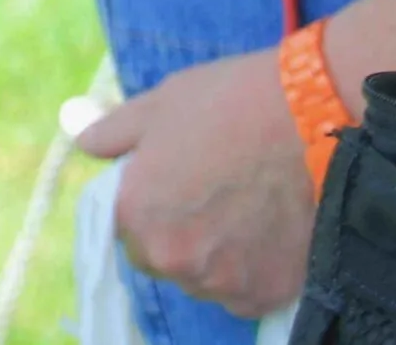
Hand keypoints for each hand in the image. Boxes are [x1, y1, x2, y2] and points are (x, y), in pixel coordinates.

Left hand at [78, 49, 314, 315]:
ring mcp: (220, 282)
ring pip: (207, 278)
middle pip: (166, 259)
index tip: (180, 183)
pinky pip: (247, 291)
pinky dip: (255, 269)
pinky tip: (272, 229)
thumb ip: (114, 132)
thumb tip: (83, 142)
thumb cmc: (230, 103)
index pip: (127, 229)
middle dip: (182, 234)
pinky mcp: (266, 293)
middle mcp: (171, 258)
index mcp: (136, 214)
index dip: (152, 205)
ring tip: (251, 206)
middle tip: (218, 192)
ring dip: (219, 255)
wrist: (311, 118)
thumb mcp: (160, 104)